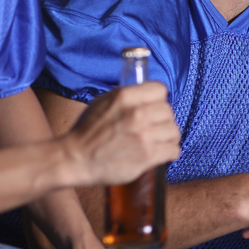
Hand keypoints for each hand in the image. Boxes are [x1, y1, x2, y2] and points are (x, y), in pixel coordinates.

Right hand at [61, 82, 180, 187]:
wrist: (74, 159)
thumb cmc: (87, 131)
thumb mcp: (103, 102)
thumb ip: (128, 97)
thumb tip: (149, 95)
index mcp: (125, 97)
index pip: (160, 90)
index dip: (157, 99)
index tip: (152, 107)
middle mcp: (136, 114)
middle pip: (168, 111)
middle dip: (161, 119)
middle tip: (151, 127)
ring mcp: (143, 135)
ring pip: (174, 130)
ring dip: (167, 136)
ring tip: (155, 141)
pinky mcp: (148, 155)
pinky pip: (174, 150)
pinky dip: (168, 152)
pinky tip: (159, 152)